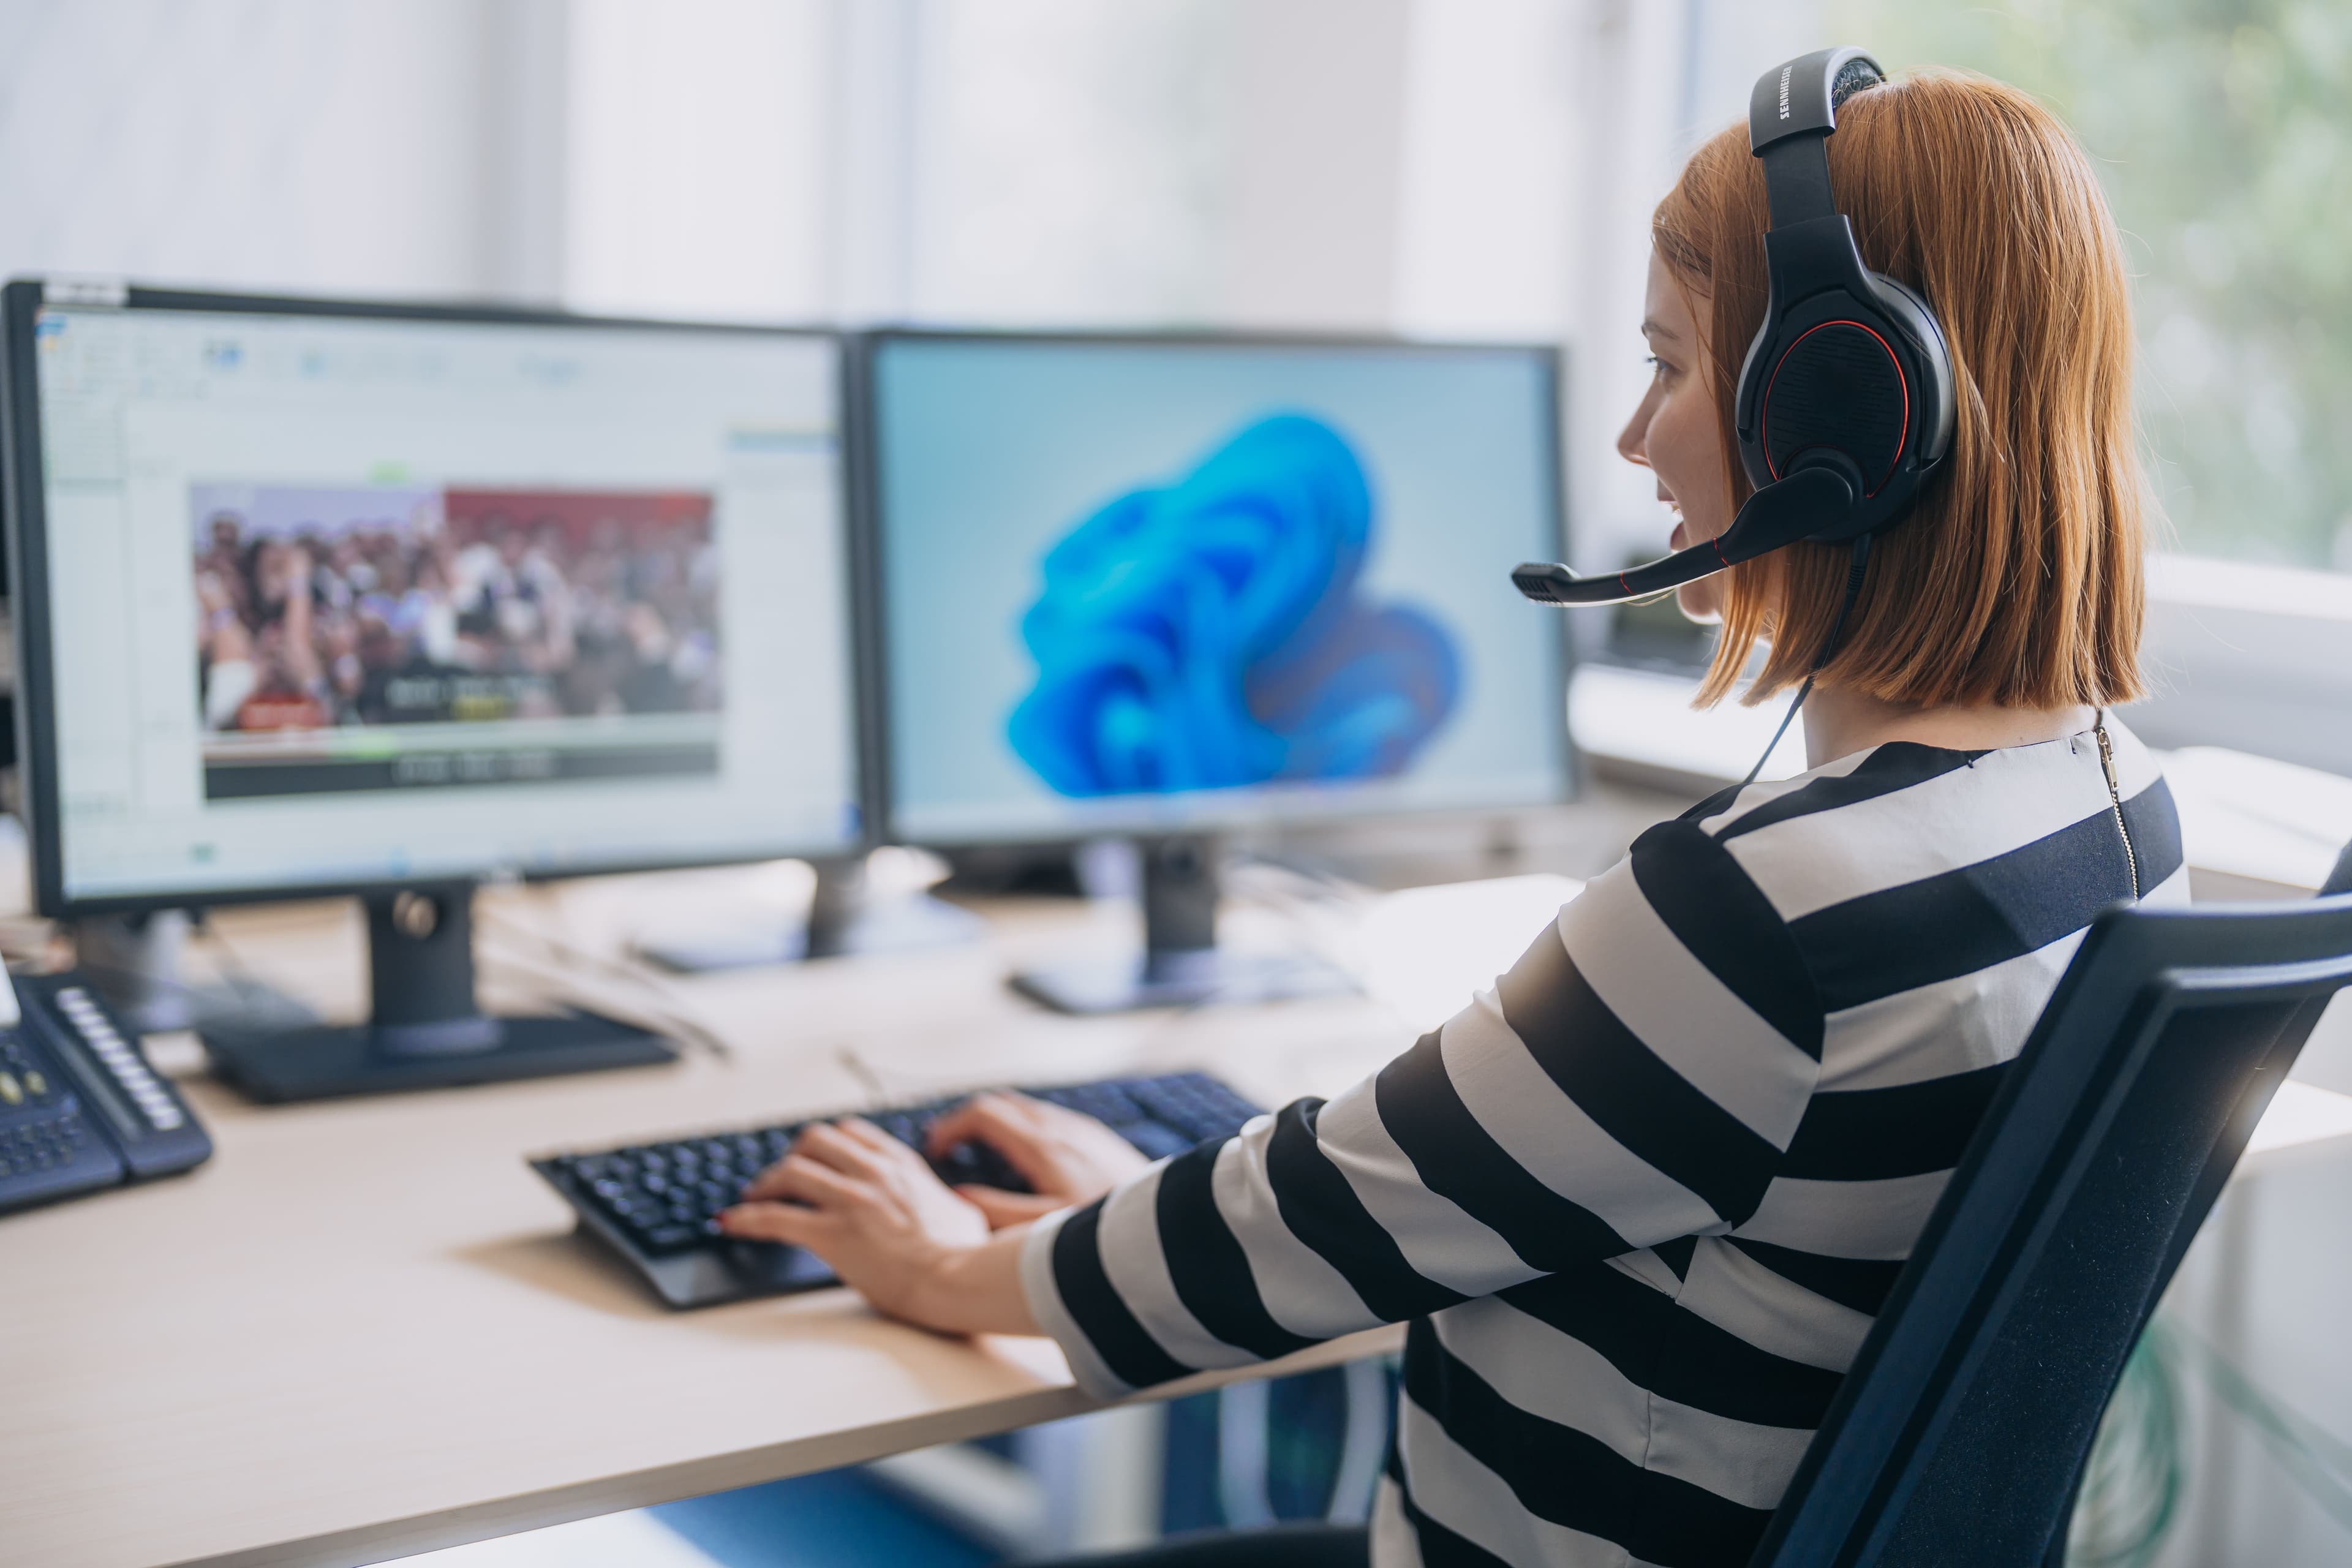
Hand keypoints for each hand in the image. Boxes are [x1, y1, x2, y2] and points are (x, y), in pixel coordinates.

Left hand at [719, 1117, 988, 1322]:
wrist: (957, 1278)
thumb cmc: (966, 1254)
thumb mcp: (962, 1214)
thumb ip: (946, 1203)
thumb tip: (954, 1209)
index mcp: (901, 1166)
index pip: (852, 1133)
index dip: (827, 1143)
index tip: (814, 1155)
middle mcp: (871, 1173)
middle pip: (814, 1141)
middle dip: (792, 1155)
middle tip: (781, 1178)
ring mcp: (849, 1200)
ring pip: (790, 1171)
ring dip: (764, 1184)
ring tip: (751, 1199)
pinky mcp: (830, 1233)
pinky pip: (773, 1217)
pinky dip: (745, 1219)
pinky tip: (731, 1224)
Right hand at [925, 1091, 1154, 1227]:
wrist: (1175, 1227)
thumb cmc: (1111, 1235)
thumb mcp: (1043, 1232)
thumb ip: (996, 1213)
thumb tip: (961, 1198)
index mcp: (1043, 1145)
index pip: (982, 1111)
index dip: (950, 1126)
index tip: (935, 1150)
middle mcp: (1063, 1128)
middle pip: (1003, 1103)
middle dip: (969, 1121)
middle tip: (950, 1150)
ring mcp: (1084, 1131)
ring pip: (1028, 1110)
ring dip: (998, 1125)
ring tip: (982, 1157)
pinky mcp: (1101, 1140)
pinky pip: (1052, 1121)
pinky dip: (1026, 1130)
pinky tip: (1028, 1164)